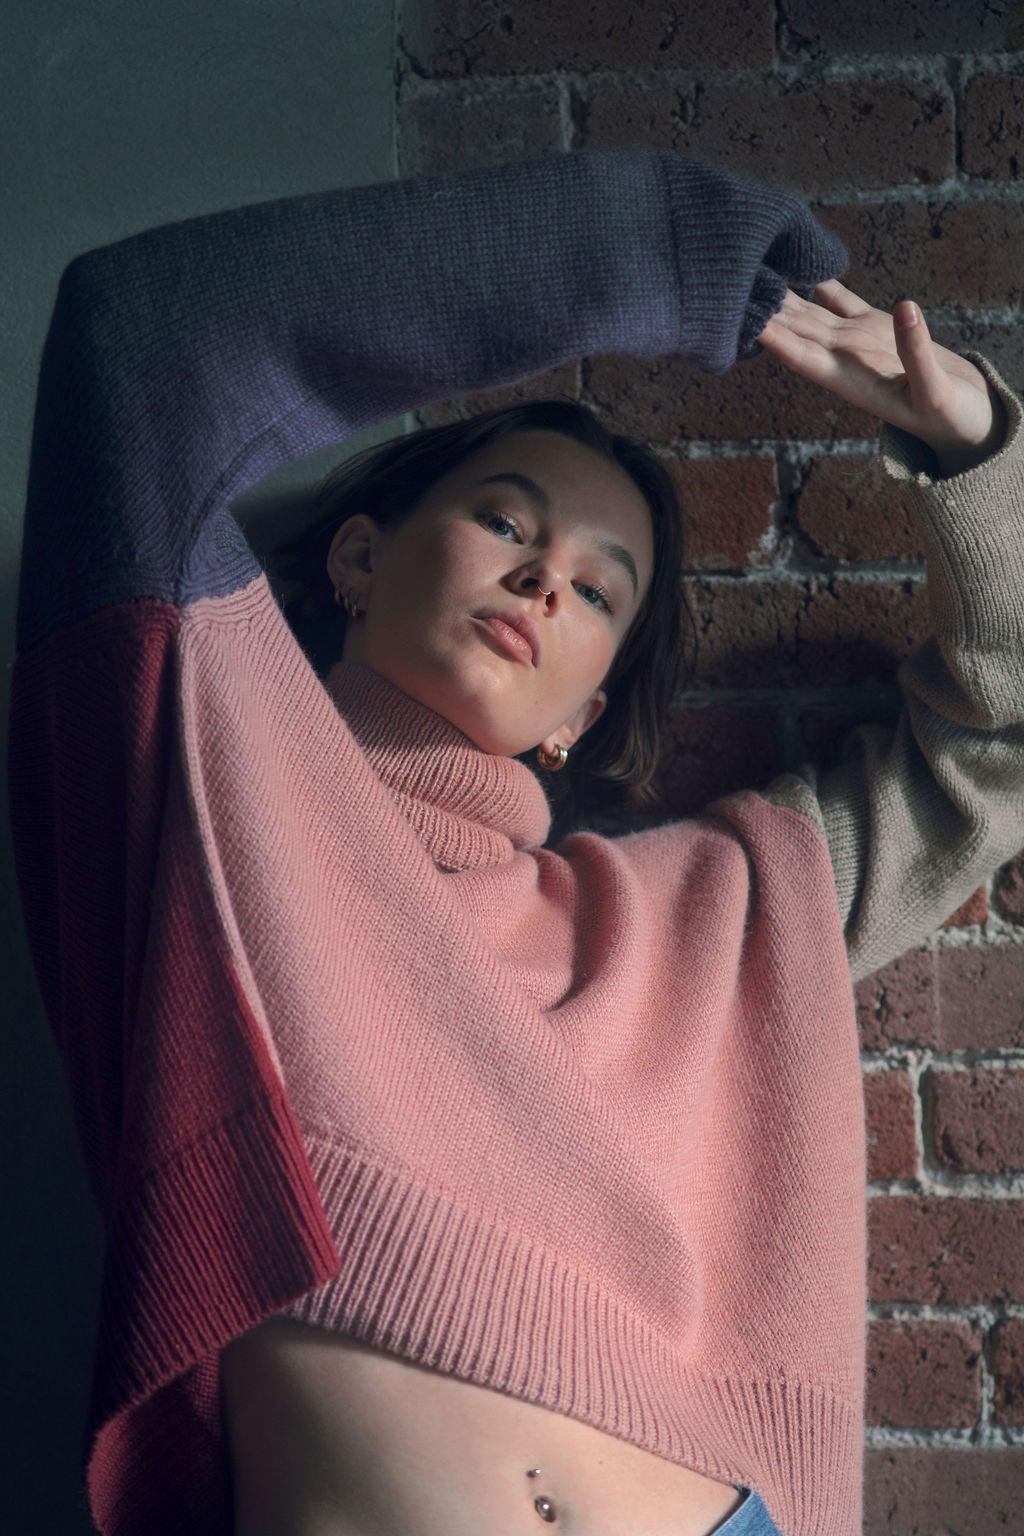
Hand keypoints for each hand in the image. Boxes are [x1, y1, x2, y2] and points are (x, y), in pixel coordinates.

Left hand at [758, 280, 1006, 476]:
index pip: (800, 357)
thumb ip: (918, 354)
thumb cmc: (948, 416)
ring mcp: (854, 339)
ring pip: (809, 312)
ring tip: (750, 266)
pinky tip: (794, 262)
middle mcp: (843, 358)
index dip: (772, 339)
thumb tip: (907, 308)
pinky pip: (839, 299)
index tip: (744, 319)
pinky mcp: (872, 324)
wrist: (962, 415)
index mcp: (849, 379)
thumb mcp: (935, 392)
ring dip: (780, 293)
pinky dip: (819, 281)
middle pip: (794, 330)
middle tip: (730, 280)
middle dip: (764, 310)